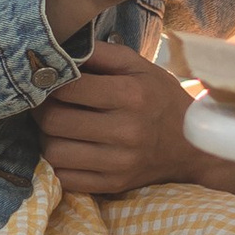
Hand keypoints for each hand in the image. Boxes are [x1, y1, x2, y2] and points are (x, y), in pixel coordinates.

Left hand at [37, 40, 225, 195]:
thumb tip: (59, 49)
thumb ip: (101, 53)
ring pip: (53, 152)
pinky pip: (64, 178)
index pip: (67, 88)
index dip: (49, 83)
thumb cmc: (160, 99)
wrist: (192, 147)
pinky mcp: (113, 185)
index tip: (48, 82)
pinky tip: (69, 149)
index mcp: (131, 94)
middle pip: (54, 121)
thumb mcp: (139, 66)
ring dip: (47, 138)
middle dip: (42, 110)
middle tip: (46, 104)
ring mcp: (119, 163)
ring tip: (58, 128)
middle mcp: (125, 131)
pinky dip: (58, 163)